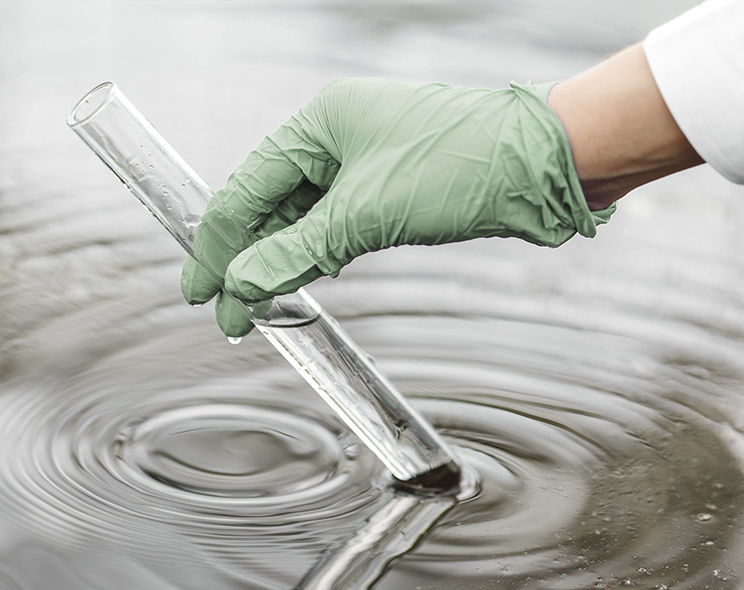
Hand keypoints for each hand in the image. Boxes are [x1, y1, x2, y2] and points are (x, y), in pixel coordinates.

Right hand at [181, 78, 612, 336]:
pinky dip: (315, 252)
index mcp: (320, 124)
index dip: (217, 245)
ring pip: (301, 216)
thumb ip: (295, 251)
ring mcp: (364, 161)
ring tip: (258, 305)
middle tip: (226, 311)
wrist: (544, 166)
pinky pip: (335, 222)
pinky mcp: (390, 187)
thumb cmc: (462, 165)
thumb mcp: (365, 214)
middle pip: (269, 203)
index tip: (199, 291)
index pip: (246, 188)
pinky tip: (302, 278)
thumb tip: (242, 285)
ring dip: (279, 260)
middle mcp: (337, 137)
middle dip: (245, 260)